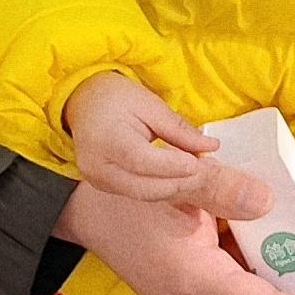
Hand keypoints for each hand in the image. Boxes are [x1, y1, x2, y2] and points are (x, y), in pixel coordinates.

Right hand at [64, 72, 247, 214]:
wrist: (84, 104)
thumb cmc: (116, 98)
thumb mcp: (150, 104)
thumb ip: (179, 129)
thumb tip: (211, 147)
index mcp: (106, 140)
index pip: (143, 161)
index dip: (174, 166)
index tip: (200, 162)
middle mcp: (98, 166)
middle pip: (146, 187)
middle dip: (181, 182)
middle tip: (208, 171)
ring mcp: (98, 181)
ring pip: (145, 195)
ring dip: (175, 188)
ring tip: (197, 173)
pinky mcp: (104, 187)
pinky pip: (139, 194)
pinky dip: (162, 188)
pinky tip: (179, 178)